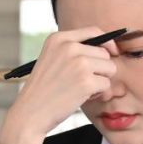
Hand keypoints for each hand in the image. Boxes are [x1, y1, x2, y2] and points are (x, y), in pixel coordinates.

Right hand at [0, 27, 117, 143]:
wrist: (30, 112)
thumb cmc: (44, 90)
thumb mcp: (52, 59)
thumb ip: (74, 50)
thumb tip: (109, 49)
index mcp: (58, 38)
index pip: (93, 31)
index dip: (107, 43)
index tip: (111, 52)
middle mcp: (69, 47)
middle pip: (105, 53)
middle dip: (100, 68)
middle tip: (84, 82)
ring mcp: (78, 63)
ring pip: (109, 68)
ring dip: (101, 81)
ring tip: (82, 89)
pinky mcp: (86, 81)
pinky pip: (106, 85)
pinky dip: (98, 94)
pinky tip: (82, 97)